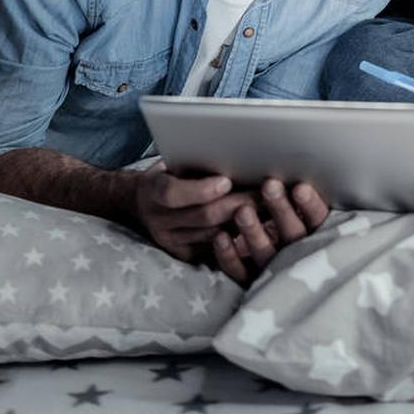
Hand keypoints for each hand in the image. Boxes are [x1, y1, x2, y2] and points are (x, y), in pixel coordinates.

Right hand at [134, 161, 258, 263]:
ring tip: (270, 207)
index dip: (200, 189)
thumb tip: (234, 157)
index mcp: (152, 190)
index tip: (226, 180)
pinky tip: (259, 224)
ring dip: (244, 221)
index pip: (173, 193)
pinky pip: (216, 249)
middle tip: (267, 193)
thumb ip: (195, 164)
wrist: (143, 204)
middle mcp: (158, 220)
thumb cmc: (169, 175)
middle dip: (237, 203)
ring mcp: (170, 241)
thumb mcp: (173, 163)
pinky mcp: (184, 256)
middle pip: (202, 216)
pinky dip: (238, 237)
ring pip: (214, 235)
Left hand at [213, 178, 328, 285]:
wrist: (285, 278)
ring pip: (266, 254)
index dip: (309, 205)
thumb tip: (299, 161)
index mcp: (317, 234)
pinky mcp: (252, 282)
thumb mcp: (304, 211)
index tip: (299, 187)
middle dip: (281, 210)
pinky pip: (241, 272)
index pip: (317, 220)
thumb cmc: (292, 225)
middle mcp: (298, 254)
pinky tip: (220, 237)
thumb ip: (301, 195)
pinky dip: (230, 256)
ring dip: (253, 232)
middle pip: (292, 235)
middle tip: (269, 186)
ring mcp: (275, 270)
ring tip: (242, 211)